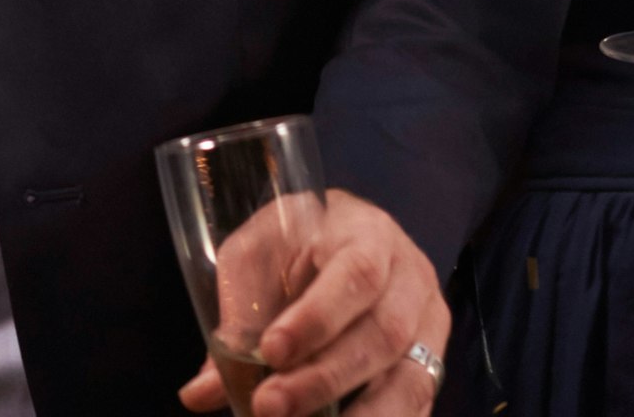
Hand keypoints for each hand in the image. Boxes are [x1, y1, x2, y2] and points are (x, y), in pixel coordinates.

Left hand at [172, 189, 446, 416]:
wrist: (344, 233)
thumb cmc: (295, 240)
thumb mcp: (258, 253)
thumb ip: (235, 315)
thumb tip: (199, 394)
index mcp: (369, 233)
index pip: (356, 274)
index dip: (318, 318)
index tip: (271, 352)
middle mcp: (411, 277)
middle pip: (383, 334)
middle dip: (324, 379)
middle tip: (270, 407)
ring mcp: (430, 323)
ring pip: (411, 379)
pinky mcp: (433, 363)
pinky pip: (419, 404)